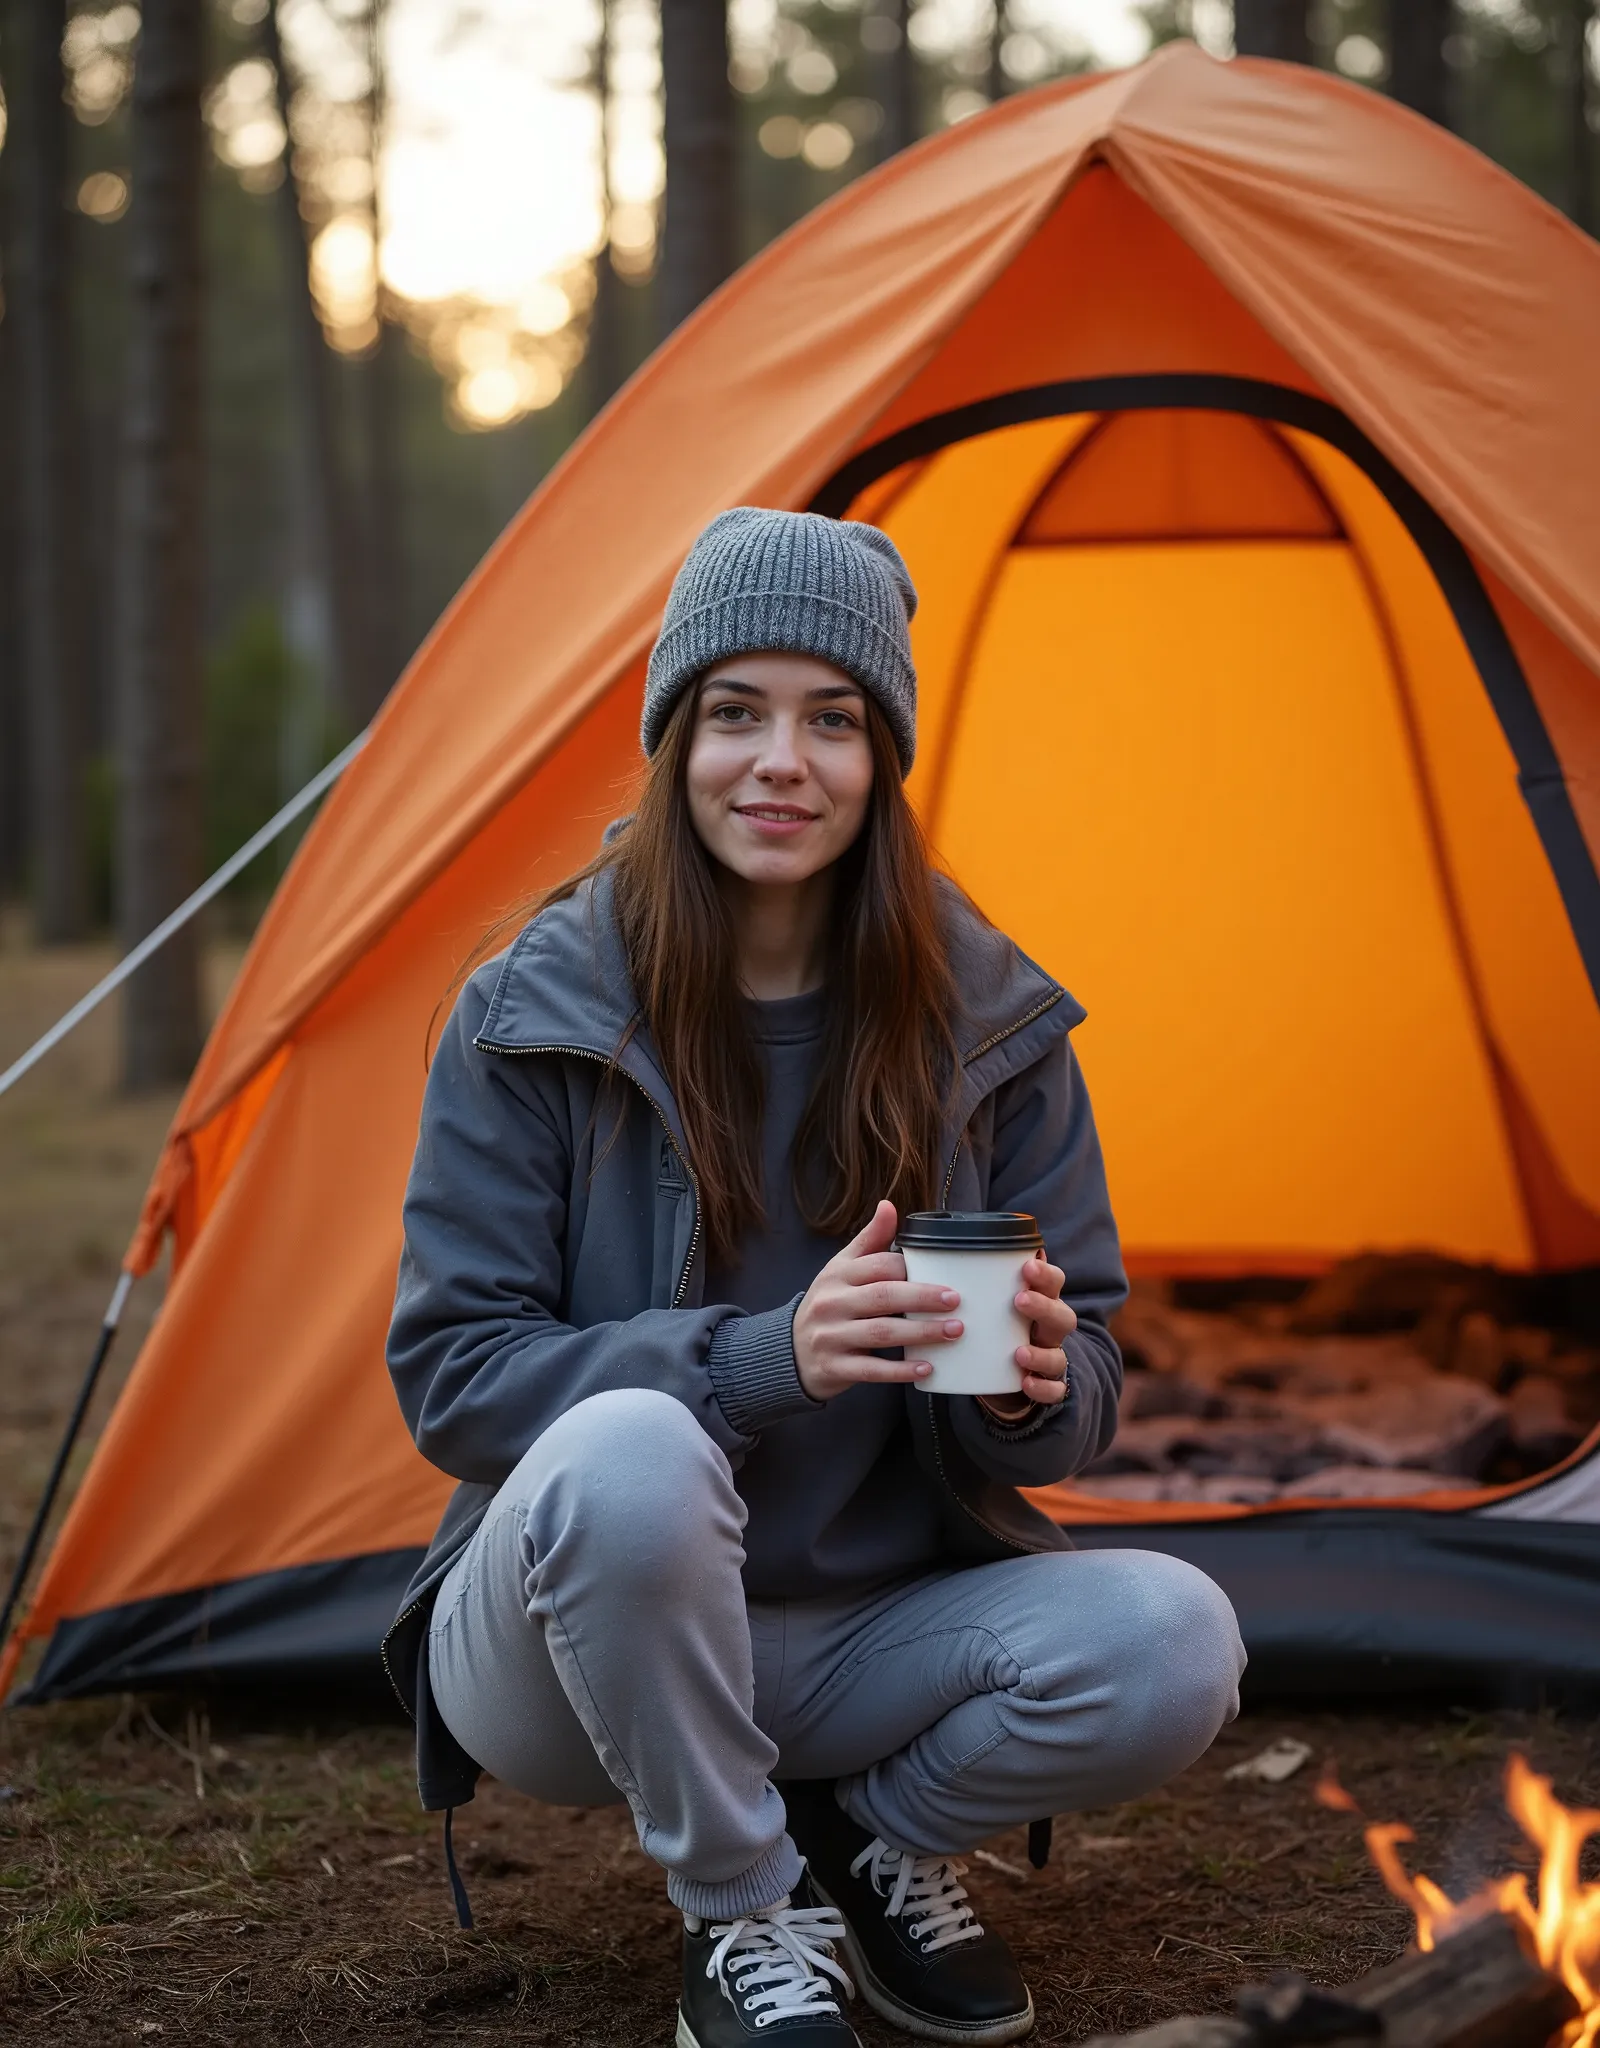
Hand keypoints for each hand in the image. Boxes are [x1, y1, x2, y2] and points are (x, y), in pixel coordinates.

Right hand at [793, 1200, 962, 1402]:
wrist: (791, 1352)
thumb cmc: (828, 1305)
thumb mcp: (841, 1269)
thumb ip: (868, 1241)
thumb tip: (888, 1205)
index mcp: (837, 1275)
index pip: (878, 1265)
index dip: (910, 1268)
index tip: (943, 1274)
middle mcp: (832, 1303)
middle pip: (883, 1296)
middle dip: (923, 1297)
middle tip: (956, 1300)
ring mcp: (831, 1337)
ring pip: (881, 1333)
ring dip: (921, 1332)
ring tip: (954, 1331)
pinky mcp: (835, 1368)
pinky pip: (872, 1369)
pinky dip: (900, 1370)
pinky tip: (927, 1368)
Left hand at [976, 1254, 1075, 1418]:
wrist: (1001, 1377)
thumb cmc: (993, 1328)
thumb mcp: (987, 1303)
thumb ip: (971, 1282)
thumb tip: (936, 1249)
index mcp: (1039, 1303)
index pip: (1053, 1283)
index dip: (1045, 1274)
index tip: (1027, 1265)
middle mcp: (1049, 1330)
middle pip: (1062, 1316)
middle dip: (1043, 1306)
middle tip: (1019, 1299)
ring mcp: (1049, 1359)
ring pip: (1058, 1356)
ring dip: (1041, 1353)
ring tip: (1019, 1352)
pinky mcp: (1045, 1386)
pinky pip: (1052, 1391)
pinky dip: (1042, 1388)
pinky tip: (1026, 1383)